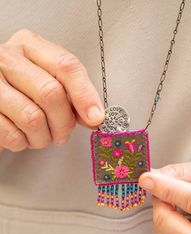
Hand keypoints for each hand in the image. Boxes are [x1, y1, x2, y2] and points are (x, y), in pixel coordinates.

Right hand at [0, 29, 104, 151]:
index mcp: (30, 46)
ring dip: (43, 137)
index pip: (66, 66)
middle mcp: (8, 58)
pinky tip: (23, 136)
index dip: (85, 95)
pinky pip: (12, 135)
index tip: (95, 117)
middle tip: (63, 133)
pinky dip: (23, 143)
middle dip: (64, 123)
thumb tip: (94, 116)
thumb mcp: (48, 81)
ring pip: (32, 118)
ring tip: (42, 135)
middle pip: (51, 93)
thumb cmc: (23, 91)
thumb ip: (72, 94)